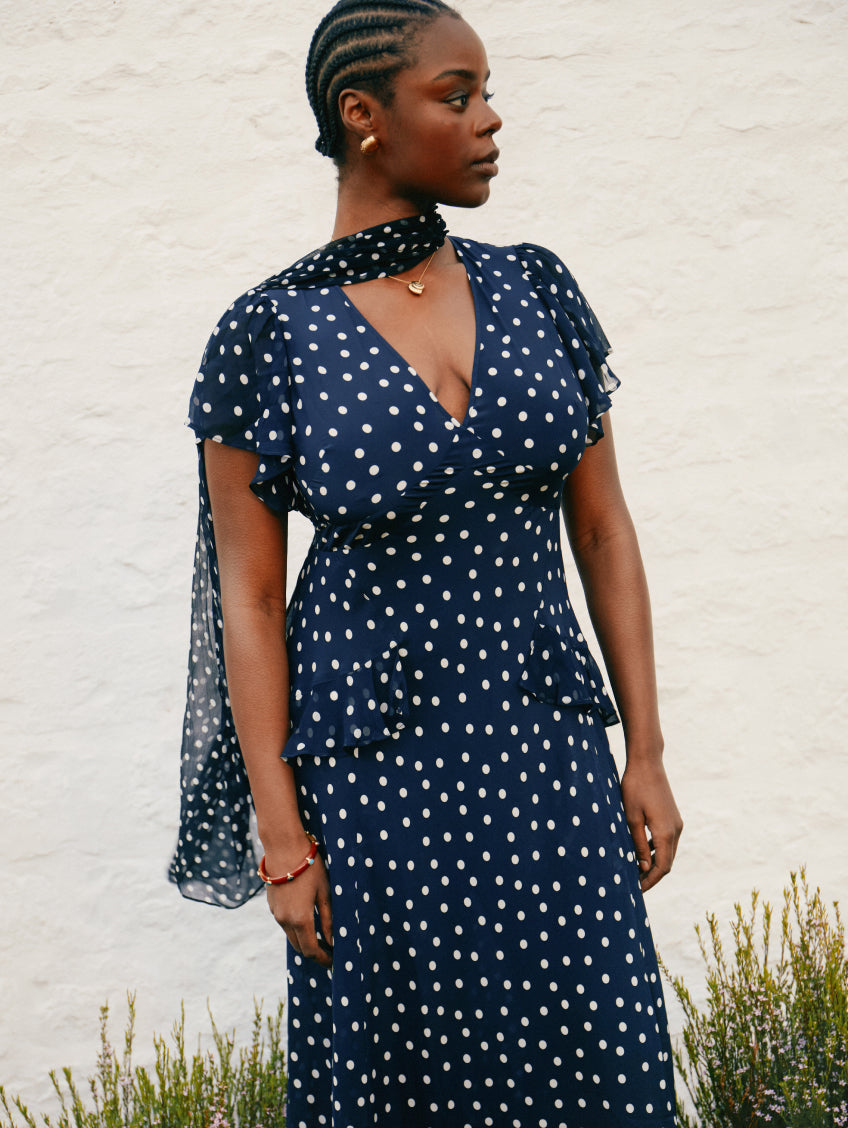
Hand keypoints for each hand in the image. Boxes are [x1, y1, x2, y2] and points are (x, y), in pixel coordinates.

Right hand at [264, 848, 332, 967]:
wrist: (283, 847)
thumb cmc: (310, 867)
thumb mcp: (325, 891)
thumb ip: (328, 918)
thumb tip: (333, 940)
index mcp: (300, 919)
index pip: (311, 950)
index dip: (322, 959)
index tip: (333, 961)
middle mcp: (284, 920)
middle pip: (299, 947)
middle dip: (314, 952)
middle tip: (329, 950)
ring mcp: (276, 914)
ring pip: (291, 936)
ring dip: (304, 939)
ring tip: (321, 935)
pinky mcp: (271, 905)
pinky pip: (284, 923)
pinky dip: (295, 928)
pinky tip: (307, 918)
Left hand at [619, 757, 682, 892]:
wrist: (647, 763)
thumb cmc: (635, 788)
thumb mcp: (631, 817)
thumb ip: (637, 844)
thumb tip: (644, 869)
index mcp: (665, 833)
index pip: (662, 868)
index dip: (650, 882)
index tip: (636, 891)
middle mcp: (676, 830)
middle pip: (667, 863)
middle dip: (652, 877)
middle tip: (634, 886)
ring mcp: (676, 824)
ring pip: (668, 853)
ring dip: (655, 864)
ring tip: (636, 872)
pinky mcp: (673, 818)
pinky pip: (667, 841)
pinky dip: (657, 851)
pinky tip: (642, 853)